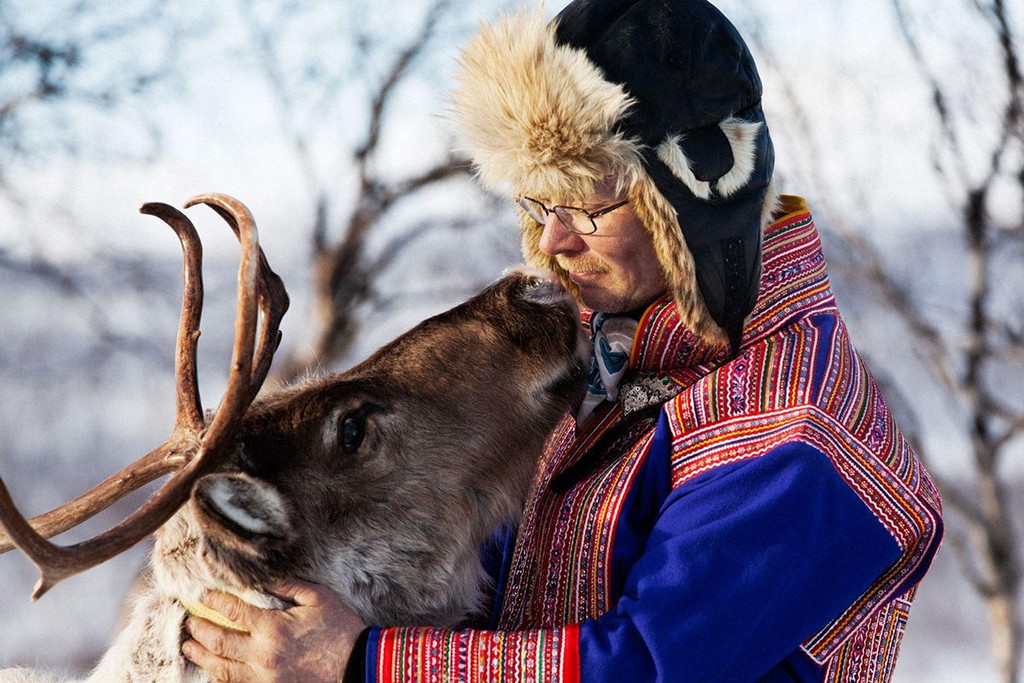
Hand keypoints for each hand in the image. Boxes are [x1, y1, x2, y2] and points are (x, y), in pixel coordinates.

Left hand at [182, 579, 365, 682]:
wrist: (357, 666)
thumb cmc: (340, 629)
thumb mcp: (319, 598)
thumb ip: (289, 586)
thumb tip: (265, 580)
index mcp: (273, 628)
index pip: (233, 611)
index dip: (214, 601)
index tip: (204, 595)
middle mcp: (262, 654)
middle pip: (218, 642)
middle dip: (199, 630)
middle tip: (189, 622)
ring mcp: (264, 676)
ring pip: (221, 669)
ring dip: (201, 656)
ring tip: (189, 647)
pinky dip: (221, 676)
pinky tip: (214, 669)